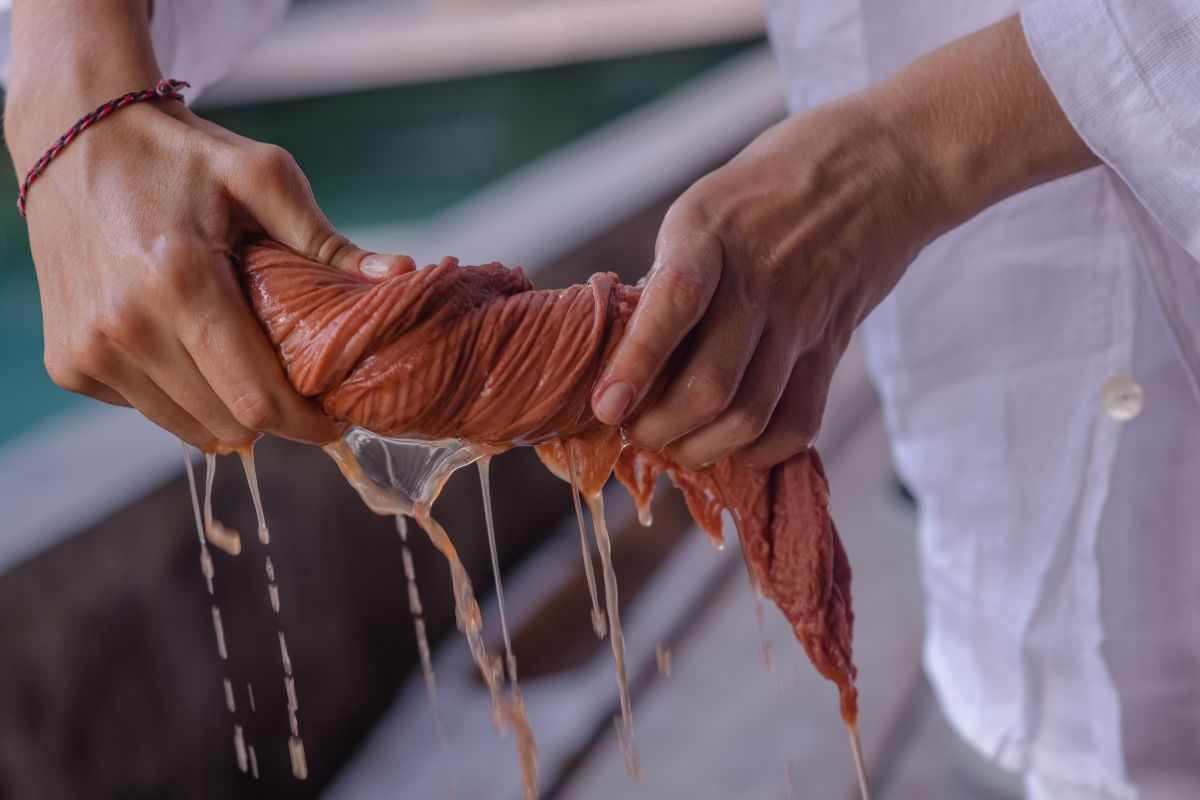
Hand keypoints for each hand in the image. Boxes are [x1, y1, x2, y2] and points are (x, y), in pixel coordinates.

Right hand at [4, 0, 411, 450]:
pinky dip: (181, 396)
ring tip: (250, 368)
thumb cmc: (182, 156)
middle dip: (276, 418)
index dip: (307, 421)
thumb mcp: (262, 176)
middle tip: (301, 391)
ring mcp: (89, 350)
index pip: (257, 399)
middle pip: (230, 424)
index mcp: (179, 281)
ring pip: (189, 429)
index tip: (337, 420)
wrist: (77, 137)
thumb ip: (326, 239)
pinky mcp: (69, 363)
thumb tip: (402, 276)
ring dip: (230, 412)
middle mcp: (125, 326)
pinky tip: (192, 349)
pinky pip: (148, 410)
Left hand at [591, 97, 940, 468]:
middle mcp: (758, 277)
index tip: (606, 406)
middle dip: (659, 429)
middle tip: (636, 432)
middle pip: (710, 386)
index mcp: (709, 230)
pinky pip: (800, 420)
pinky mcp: (833, 344)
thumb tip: (628, 347)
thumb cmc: (772, 185)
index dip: (636, 363)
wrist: (883, 164)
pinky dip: (761, 450)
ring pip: (750, 415)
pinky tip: (736, 445)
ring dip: (703, 449)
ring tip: (677, 447)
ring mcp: (801, 317)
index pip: (674, 302)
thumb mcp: (705, 206)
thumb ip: (672, 273)